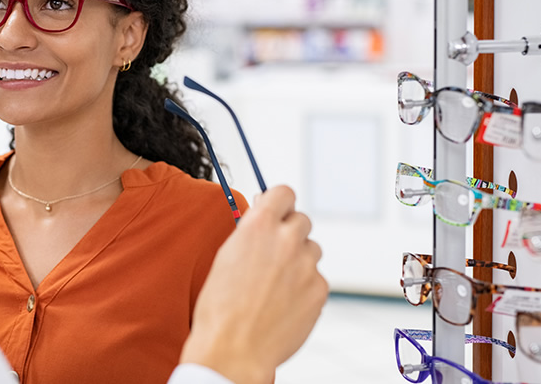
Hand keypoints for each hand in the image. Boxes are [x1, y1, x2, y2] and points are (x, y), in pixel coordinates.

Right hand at [180, 185, 327, 383]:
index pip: (284, 192)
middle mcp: (287, 239)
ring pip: (311, 250)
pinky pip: (316, 279)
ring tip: (276, 284)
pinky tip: (283, 302)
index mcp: (259, 225)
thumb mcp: (226, 256)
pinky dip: (304, 287)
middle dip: (290, 233)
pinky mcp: (319, 289)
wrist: (234, 348)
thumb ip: (251, 233)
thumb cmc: (221, 308)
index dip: (280, 202)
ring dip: (299, 260)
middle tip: (275, 253)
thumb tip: (263, 221)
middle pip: (301, 220)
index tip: (278, 211)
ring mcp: (307, 264)